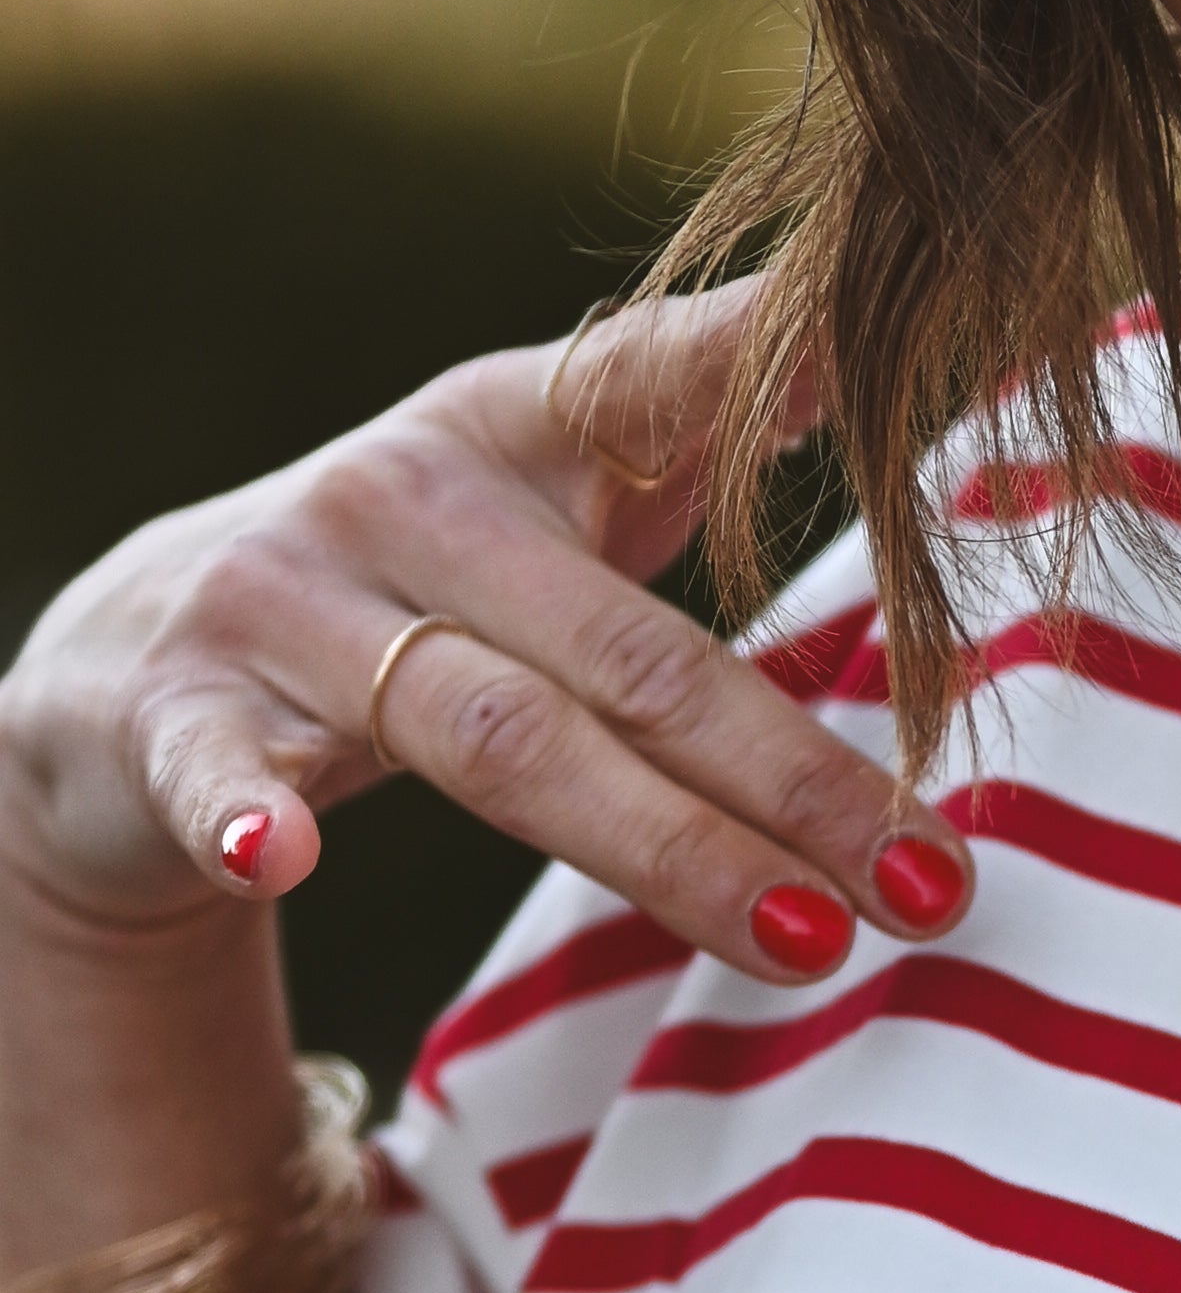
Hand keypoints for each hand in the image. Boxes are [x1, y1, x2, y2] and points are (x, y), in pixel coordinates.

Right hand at [0, 282, 961, 988]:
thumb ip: (697, 449)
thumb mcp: (554, 502)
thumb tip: (874, 375)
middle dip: (794, 778)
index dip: (758, 355)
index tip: (861, 352)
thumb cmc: (422, 584)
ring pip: (493, 736)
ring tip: (803, 940)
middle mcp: (402, 497)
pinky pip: (222, 768)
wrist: (133, 643)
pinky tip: (282, 861)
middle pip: (629, 650)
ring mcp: (283, 603)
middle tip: (934, 885)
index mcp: (514, 427)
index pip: (653, 380)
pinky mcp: (169, 709)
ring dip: (659, 845)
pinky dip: (249, 814)